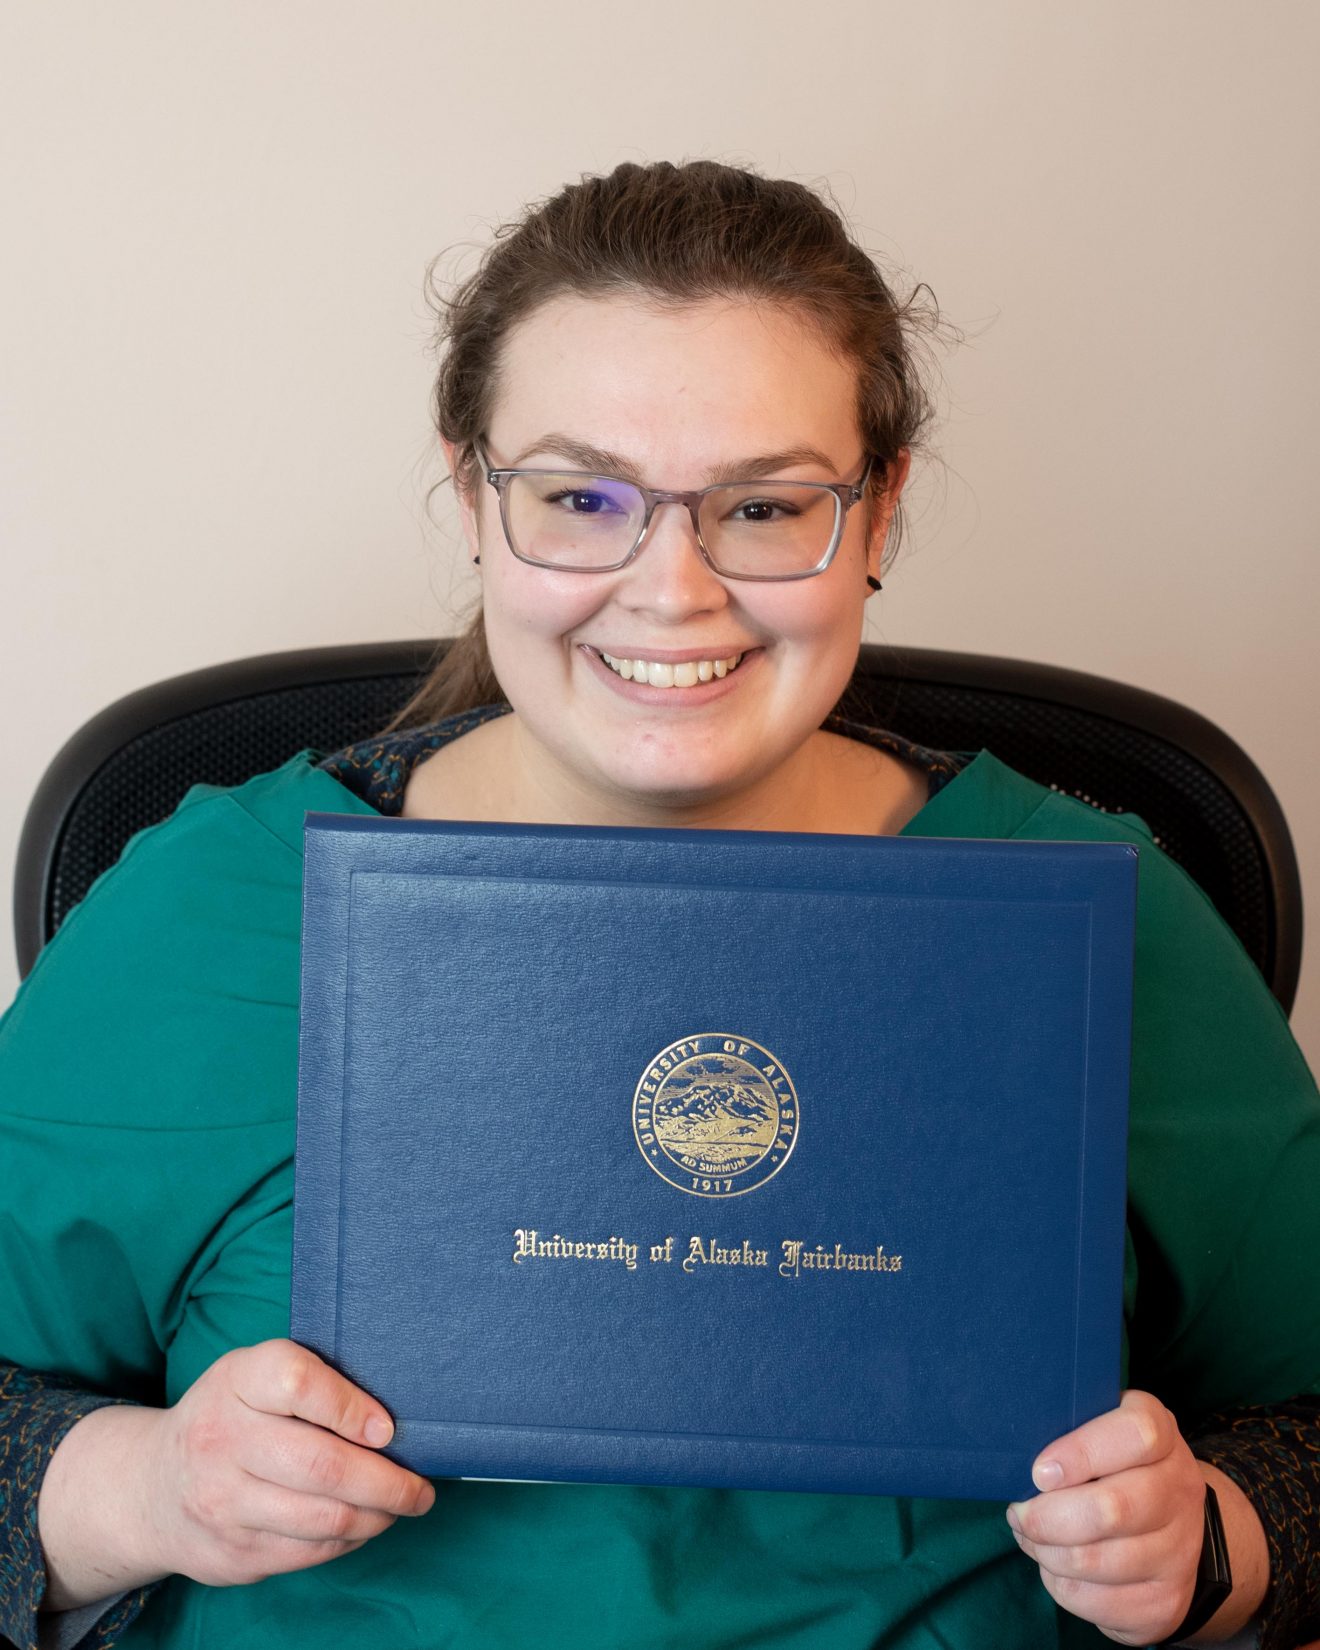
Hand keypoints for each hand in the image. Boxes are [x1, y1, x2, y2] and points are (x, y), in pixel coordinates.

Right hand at [140, 1339, 434, 1586]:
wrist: (153, 1487)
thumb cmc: (231, 1416)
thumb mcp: (254, 1375)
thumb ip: (312, 1381)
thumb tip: (393, 1415)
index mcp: (236, 1381)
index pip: (298, 1384)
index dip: (351, 1407)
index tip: (390, 1428)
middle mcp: (222, 1440)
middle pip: (322, 1466)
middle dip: (387, 1482)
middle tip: (421, 1487)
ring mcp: (223, 1503)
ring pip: (323, 1519)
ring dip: (378, 1516)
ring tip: (404, 1506)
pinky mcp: (232, 1553)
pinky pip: (310, 1553)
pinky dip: (350, 1541)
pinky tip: (365, 1525)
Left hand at [1006, 1389, 1207, 1645]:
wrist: (1171, 1524)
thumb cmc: (1112, 1463)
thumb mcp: (1097, 1428)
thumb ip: (1065, 1430)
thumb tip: (1013, 1455)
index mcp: (1161, 1434)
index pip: (1136, 1436)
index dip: (1080, 1453)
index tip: (1039, 1472)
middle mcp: (1181, 1489)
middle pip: (1111, 1509)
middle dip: (1047, 1517)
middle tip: (1018, 1514)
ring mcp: (1180, 1550)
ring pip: (1096, 1561)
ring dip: (1046, 1552)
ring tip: (1030, 1536)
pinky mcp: (1167, 1601)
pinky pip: (1097, 1601)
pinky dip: (1061, 1584)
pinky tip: (1055, 1565)